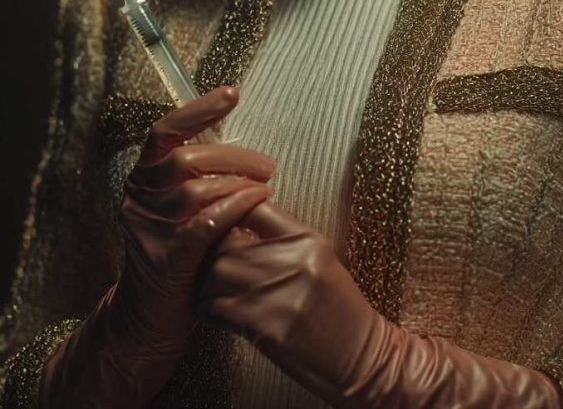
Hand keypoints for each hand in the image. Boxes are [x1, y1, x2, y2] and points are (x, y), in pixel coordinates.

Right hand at [40, 85, 275, 408]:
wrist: (149, 320)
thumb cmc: (177, 256)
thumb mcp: (179, 210)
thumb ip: (196, 177)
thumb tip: (238, 145)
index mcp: (142, 180)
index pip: (164, 131)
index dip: (198, 109)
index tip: (232, 92)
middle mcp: (139, 199)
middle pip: (186, 158)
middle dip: (234, 155)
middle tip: (267, 165)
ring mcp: (150, 230)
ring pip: (196, 190)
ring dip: (239, 183)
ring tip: (265, 187)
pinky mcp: (167, 260)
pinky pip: (205, 223)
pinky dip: (235, 208)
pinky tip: (257, 203)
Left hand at [197, 201, 562, 408]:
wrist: (361, 357)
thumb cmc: (340, 307)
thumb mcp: (322, 258)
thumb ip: (285, 236)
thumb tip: (240, 217)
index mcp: (308, 238)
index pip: (254, 205)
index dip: (229, 208)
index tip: (218, 216)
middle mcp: (292, 261)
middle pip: (227, 239)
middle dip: (209, 245)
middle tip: (201, 251)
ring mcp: (277, 295)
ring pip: (215, 272)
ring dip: (204, 277)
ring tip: (207, 280)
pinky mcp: (264, 328)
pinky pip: (217, 308)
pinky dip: (209, 307)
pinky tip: (216, 307)